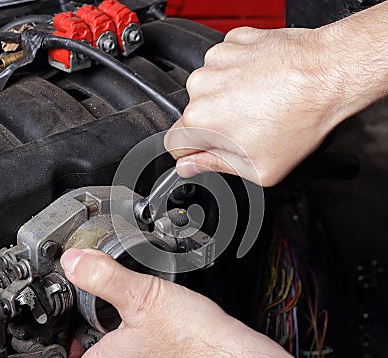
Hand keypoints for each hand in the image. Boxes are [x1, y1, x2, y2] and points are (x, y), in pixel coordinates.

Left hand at [40, 248, 264, 357]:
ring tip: (114, 322)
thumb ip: (104, 276)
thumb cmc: (194, 338)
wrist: (231, 357)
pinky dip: (134, 352)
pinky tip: (148, 330)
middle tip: (82, 326)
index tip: (53, 345)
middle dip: (80, 351)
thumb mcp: (142, 296)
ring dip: (108, 350)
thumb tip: (74, 261)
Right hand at [164, 21, 384, 185]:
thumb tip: (189, 166)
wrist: (329, 73)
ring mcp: (216, 61)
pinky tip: (260, 84)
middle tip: (247, 130)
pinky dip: (237, 75)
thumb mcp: (257, 167)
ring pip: (208, 90)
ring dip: (226, 99)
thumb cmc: (299, 120)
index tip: (210, 151)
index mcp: (201, 120)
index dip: (193, 152)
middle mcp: (201, 87)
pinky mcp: (231, 43)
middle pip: (193, 116)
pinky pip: (223, 66)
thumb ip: (214, 167)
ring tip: (258, 104)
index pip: (175, 144)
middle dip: (214, 126)